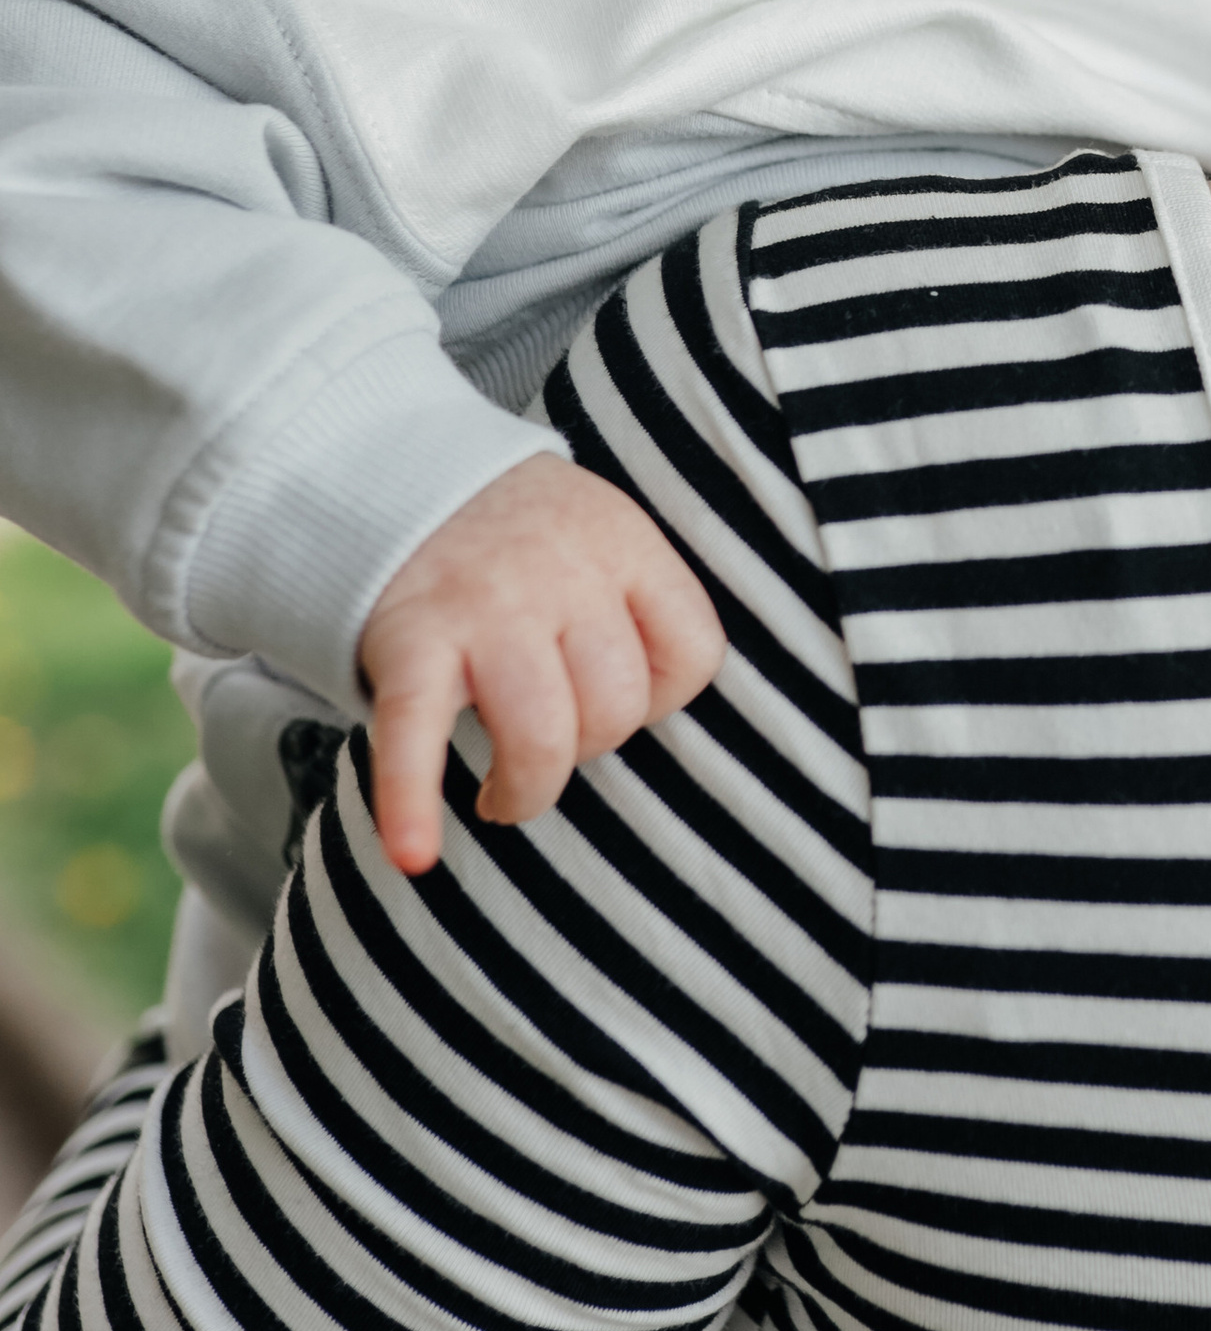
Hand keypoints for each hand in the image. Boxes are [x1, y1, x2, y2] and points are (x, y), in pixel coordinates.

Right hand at [358, 455, 724, 875]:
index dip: (663, 698)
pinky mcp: (409, 641)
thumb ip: (637, 604)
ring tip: (503, 794)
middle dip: (589, 745)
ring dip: (525, 790)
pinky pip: (415, 734)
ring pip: (541, 737)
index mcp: (623, 543)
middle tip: (549, 737)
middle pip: (617, 707)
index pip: (693, 653)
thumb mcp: (600, 535)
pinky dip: (409, 802)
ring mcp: (483, 606)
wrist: (398, 477)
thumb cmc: (520, 538)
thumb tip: (656, 712)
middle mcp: (560, 571)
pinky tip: (413, 853)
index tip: (618, 696)